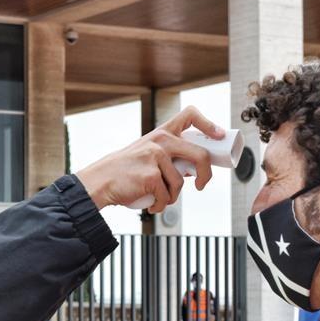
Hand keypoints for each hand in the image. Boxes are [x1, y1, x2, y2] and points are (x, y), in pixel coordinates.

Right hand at [76, 105, 224, 212]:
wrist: (101, 180)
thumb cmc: (126, 170)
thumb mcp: (148, 152)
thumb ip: (169, 154)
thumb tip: (193, 169)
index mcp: (162, 132)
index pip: (190, 115)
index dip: (209, 124)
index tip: (218, 136)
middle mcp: (161, 141)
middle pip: (199, 155)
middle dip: (205, 174)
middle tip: (200, 185)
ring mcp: (155, 157)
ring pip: (180, 183)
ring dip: (171, 197)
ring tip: (157, 197)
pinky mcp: (151, 175)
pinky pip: (167, 196)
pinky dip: (160, 205)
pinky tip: (151, 204)